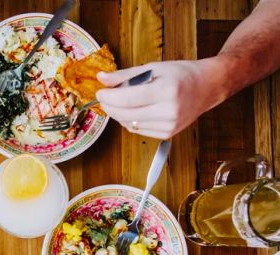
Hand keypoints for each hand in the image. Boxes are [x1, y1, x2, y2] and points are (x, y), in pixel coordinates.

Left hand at [95, 57, 231, 138]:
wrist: (207, 87)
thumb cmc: (181, 74)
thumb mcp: (153, 68)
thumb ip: (125, 75)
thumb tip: (101, 78)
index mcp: (167, 90)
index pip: (127, 99)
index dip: (108, 97)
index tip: (100, 92)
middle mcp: (169, 111)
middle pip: (126, 114)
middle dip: (109, 106)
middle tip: (104, 97)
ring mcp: (169, 125)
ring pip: (130, 123)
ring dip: (118, 113)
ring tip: (120, 101)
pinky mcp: (168, 134)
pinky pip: (138, 129)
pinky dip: (130, 120)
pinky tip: (133, 110)